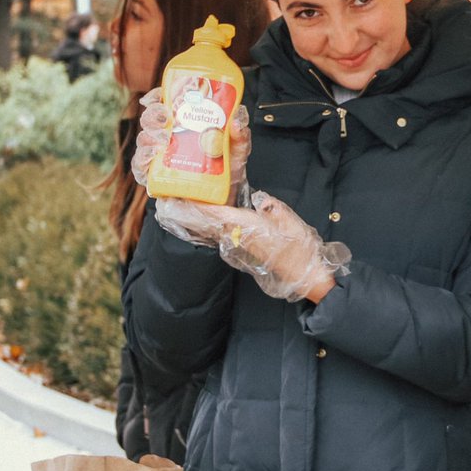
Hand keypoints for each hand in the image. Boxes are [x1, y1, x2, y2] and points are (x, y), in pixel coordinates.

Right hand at [132, 87, 250, 205]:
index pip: (166, 104)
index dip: (158, 96)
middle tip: (165, 117)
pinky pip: (141, 166)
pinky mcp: (156, 176)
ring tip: (163, 138)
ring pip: (143, 139)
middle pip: (150, 119)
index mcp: (185, 125)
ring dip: (148, 135)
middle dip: (153, 114)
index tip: (160, 95)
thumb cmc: (227, 168)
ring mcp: (160, 156)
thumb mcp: (238, 150)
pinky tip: (152, 156)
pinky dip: (142, 159)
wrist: (223, 198)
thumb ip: (240, 136)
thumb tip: (236, 121)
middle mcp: (169, 138)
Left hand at [155, 191, 349, 302]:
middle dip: (187, 212)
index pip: (214, 213)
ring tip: (178, 210)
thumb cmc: (298, 247)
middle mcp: (235, 237)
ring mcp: (237, 246)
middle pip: (205, 223)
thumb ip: (272, 207)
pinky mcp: (241, 251)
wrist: (303, 274)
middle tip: (167, 201)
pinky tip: (202, 225)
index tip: (177, 195)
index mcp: (245, 226)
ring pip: (209, 231)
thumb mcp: (289, 220)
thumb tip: (260, 198)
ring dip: (193, 221)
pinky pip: (218, 237)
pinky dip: (206, 229)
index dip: (195, 204)